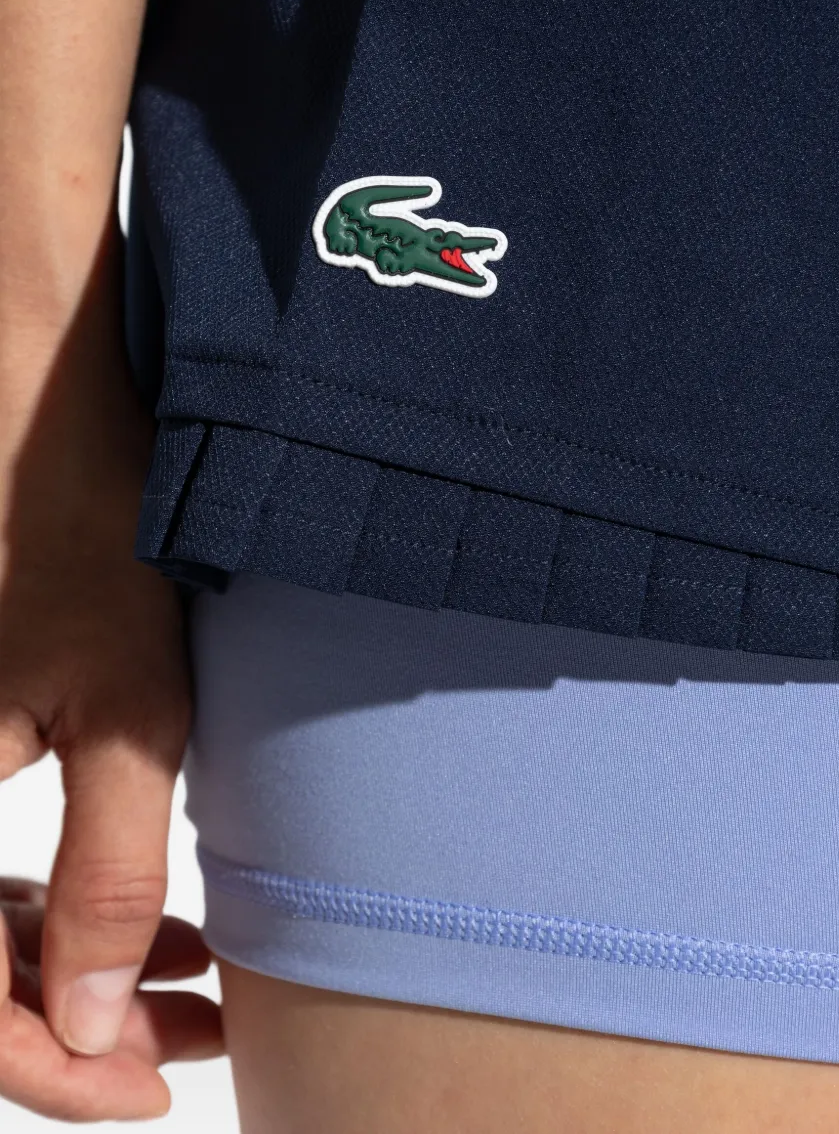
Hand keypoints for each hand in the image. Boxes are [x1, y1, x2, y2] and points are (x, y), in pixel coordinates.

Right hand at [0, 224, 223, 1119]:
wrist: (44, 402)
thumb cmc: (80, 530)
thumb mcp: (123, 708)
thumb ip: (105, 868)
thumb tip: (91, 1014)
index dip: (55, 1066)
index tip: (152, 1083)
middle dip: (80, 1022)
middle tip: (189, 1035)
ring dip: (84, 963)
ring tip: (191, 980)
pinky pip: (1, 857)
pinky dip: (71, 899)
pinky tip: (154, 909)